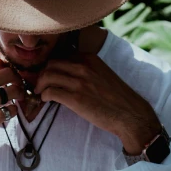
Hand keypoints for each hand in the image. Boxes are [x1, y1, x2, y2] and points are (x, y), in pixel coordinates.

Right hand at [0, 58, 24, 154]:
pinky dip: (13, 110)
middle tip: (19, 84)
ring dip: (19, 93)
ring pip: (13, 91)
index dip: (6, 67)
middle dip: (17, 78)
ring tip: (18, 97)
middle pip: (9, 74)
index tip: (9, 73)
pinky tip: (8, 111)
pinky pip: (11, 110)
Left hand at [35, 53, 161, 153]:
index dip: (50, 66)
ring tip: (40, 92)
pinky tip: (45, 100)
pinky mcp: (76, 98)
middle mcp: (83, 66)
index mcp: (89, 58)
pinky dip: (44, 95)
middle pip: (50, 64)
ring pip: (47, 76)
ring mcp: (79, 82)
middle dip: (42, 74)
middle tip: (40, 84)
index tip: (46, 74)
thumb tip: (64, 72)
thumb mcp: (101, 73)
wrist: (130, 114)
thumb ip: (85, 68)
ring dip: (40, 85)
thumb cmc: (116, 97)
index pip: (60, 56)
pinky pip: (50, 92)